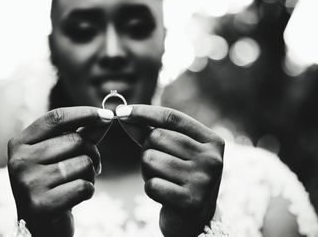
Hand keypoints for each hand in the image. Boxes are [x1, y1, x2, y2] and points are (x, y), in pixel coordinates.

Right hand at [7, 106, 110, 236]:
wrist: (39, 226)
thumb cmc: (52, 184)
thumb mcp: (59, 156)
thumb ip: (80, 135)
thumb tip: (105, 118)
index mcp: (19, 143)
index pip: (56, 117)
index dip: (85, 113)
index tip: (108, 115)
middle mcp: (19, 161)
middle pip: (75, 140)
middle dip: (92, 152)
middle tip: (90, 165)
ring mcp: (28, 183)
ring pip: (83, 163)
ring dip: (91, 173)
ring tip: (78, 182)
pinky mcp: (42, 205)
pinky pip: (84, 186)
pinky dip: (88, 191)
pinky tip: (75, 197)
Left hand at [119, 105, 224, 236]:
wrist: (196, 220)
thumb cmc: (180, 178)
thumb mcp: (173, 152)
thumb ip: (151, 132)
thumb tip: (124, 115)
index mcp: (212, 141)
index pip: (172, 117)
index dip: (144, 112)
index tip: (121, 112)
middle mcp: (212, 158)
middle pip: (157, 137)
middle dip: (147, 149)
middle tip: (158, 165)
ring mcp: (203, 180)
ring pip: (150, 159)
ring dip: (147, 170)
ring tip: (163, 179)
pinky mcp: (190, 201)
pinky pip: (151, 184)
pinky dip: (150, 188)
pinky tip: (164, 194)